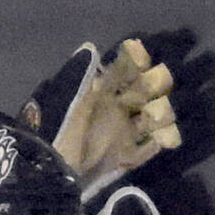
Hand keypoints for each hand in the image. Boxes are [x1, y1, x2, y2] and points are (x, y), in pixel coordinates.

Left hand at [23, 39, 179, 199]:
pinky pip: (150, 148)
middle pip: (149, 86)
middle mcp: (117, 106)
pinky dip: (161, 141)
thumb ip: (81, 73)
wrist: (53, 167)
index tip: (140, 61)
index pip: (126, 67)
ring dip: (161, 113)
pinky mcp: (126, 156)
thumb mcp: (66, 95)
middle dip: (154, 83)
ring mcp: (124, 132)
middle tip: (148, 92)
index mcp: (101, 88)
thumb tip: (92, 48)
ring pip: (156, 115)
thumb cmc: (57, 125)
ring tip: (153, 119)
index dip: (137, 60)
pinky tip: (161, 140)